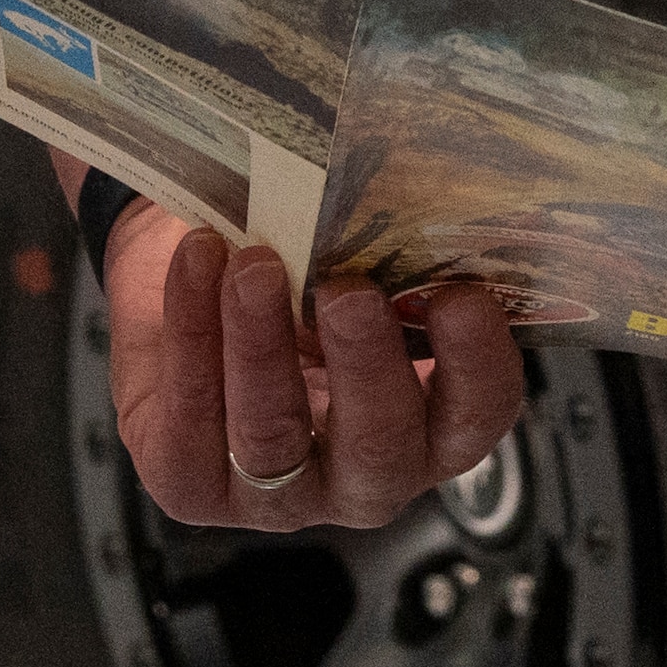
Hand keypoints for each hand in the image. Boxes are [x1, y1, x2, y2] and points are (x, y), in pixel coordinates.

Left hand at [91, 185, 528, 533]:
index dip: (477, 365)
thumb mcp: (345, 250)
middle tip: (346, 291)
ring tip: (256, 265)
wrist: (189, 267)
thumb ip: (382, 237)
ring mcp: (275, 492)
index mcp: (425, 421)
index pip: (476, 413)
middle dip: (365, 366)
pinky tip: (200, 259)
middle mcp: (360, 473)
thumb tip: (403, 174)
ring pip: (274, 437)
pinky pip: (191, 419)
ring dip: (263, 347)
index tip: (461, 296)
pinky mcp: (190, 482)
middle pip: (381, 447)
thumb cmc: (292, 260)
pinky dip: (193, 331)